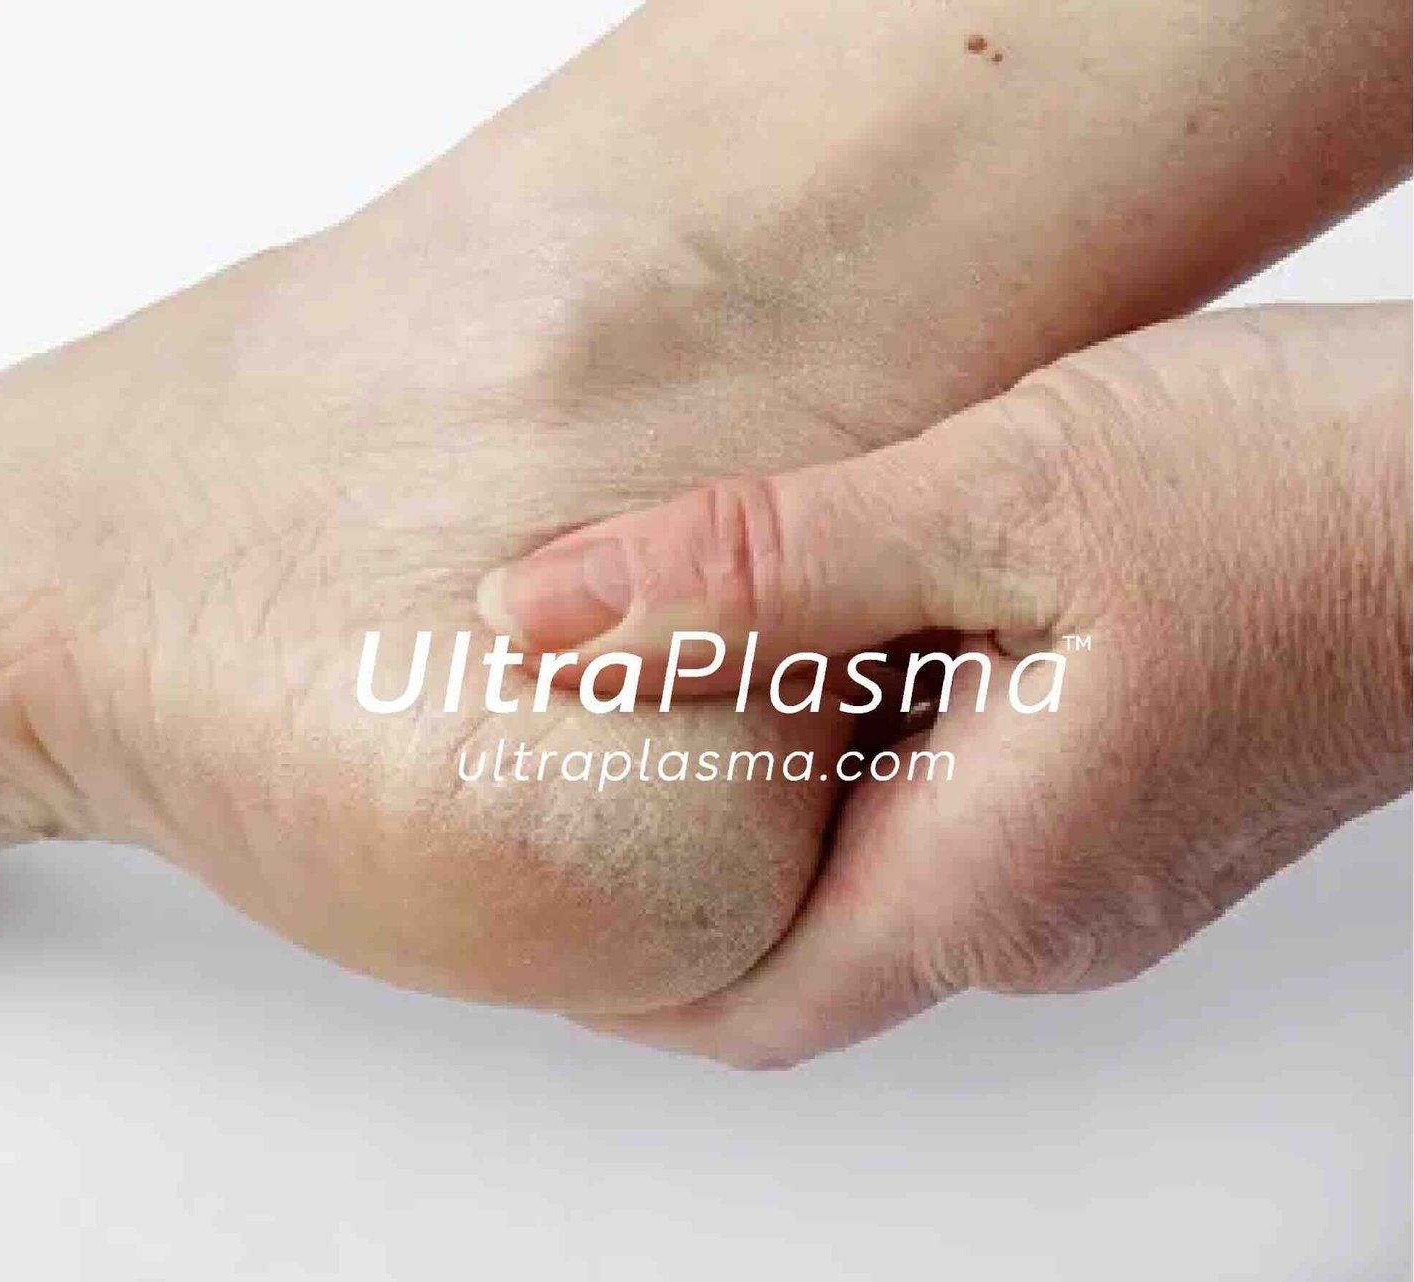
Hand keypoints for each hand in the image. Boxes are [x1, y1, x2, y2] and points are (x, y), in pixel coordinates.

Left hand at [479, 302, 1410, 1063]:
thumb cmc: (1304, 498)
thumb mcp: (996, 500)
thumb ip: (757, 571)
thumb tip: (539, 617)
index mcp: (987, 886)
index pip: (737, 1007)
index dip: (609, 962)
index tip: (518, 866)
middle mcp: (1040, 915)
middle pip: (793, 940)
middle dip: (673, 861)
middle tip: (564, 730)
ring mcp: (1095, 868)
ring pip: (870, 866)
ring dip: (769, 786)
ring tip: (676, 655)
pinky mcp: (1126, 799)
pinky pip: (948, 806)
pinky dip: (860, 739)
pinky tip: (835, 620)